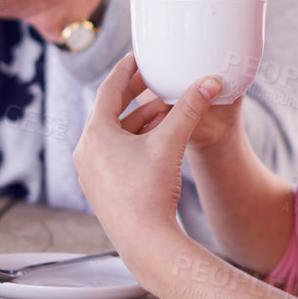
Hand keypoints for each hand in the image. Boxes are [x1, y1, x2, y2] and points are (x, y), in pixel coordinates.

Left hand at [73, 53, 222, 251]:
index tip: (139, 56)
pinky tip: (159, 139)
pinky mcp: (100, 188)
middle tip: (153, 77)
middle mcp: (86, 150)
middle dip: (134, 93)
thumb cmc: (150, 192)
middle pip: (109, 110)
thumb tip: (211, 81)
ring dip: (139, 118)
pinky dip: (135, 140)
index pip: (109, 88)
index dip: (127, 69)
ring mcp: (91, 171)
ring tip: (166, 109)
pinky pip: (115, 152)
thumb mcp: (171, 142)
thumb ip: (189, 108)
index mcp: (95, 134)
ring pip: (115, 133)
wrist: (144, 242)